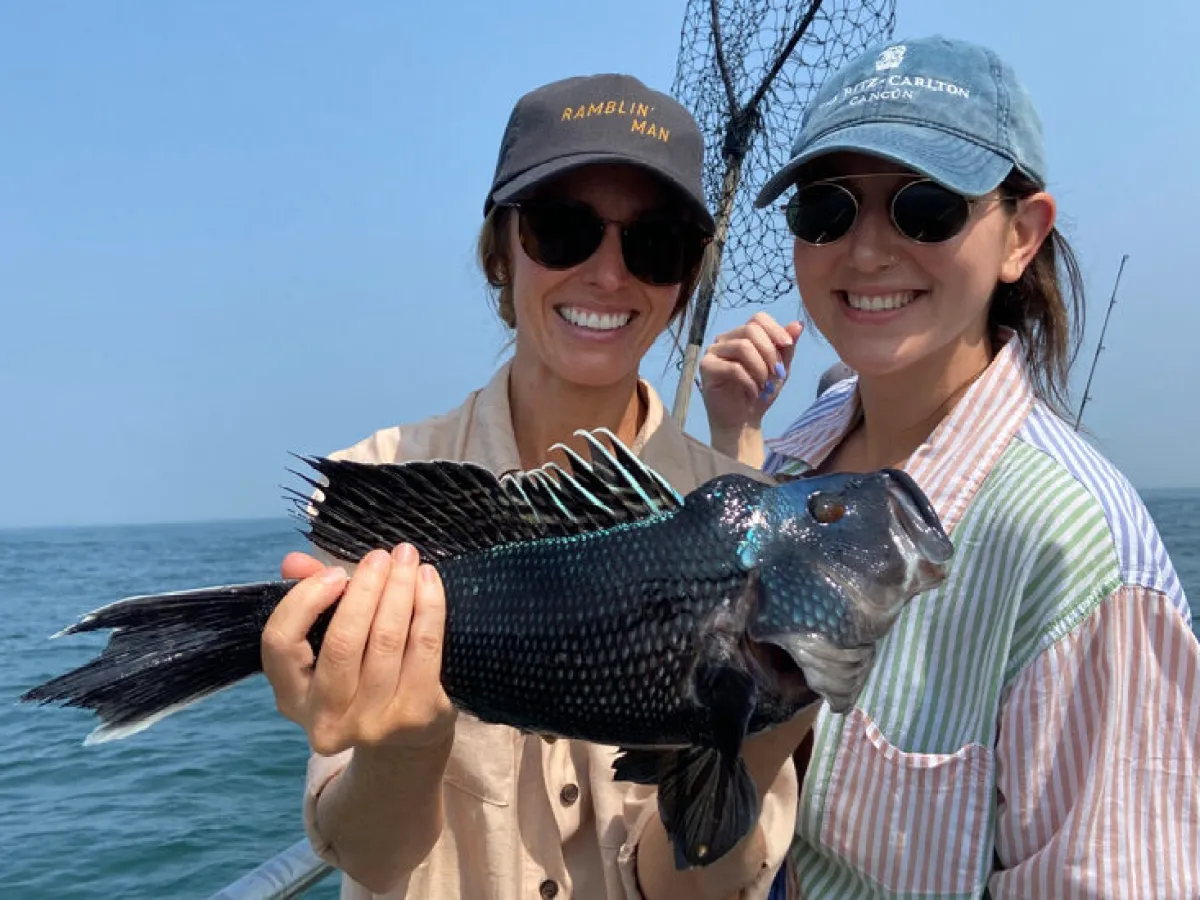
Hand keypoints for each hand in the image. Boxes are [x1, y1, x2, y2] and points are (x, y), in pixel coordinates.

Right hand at [261, 544, 456, 756]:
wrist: (407, 738)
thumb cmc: (360, 675)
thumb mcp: (327, 646)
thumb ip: (310, 600)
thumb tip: (295, 561)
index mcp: (291, 698)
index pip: (280, 643)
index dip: (305, 601)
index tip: (336, 572)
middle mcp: (326, 718)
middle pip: (342, 641)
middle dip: (365, 589)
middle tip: (382, 556)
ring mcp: (372, 723)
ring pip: (385, 640)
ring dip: (399, 590)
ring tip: (408, 560)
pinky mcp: (416, 717)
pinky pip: (425, 648)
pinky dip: (429, 608)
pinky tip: (429, 582)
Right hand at [700, 312, 802, 435]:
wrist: (744, 421)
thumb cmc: (760, 392)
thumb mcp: (780, 368)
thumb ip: (787, 347)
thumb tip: (798, 324)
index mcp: (741, 335)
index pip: (758, 318)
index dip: (775, 329)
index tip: (788, 346)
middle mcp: (724, 339)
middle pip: (751, 330)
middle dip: (770, 353)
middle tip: (776, 374)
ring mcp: (713, 352)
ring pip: (743, 347)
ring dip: (760, 368)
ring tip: (764, 384)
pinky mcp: (706, 368)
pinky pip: (733, 367)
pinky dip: (749, 381)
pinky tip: (753, 392)